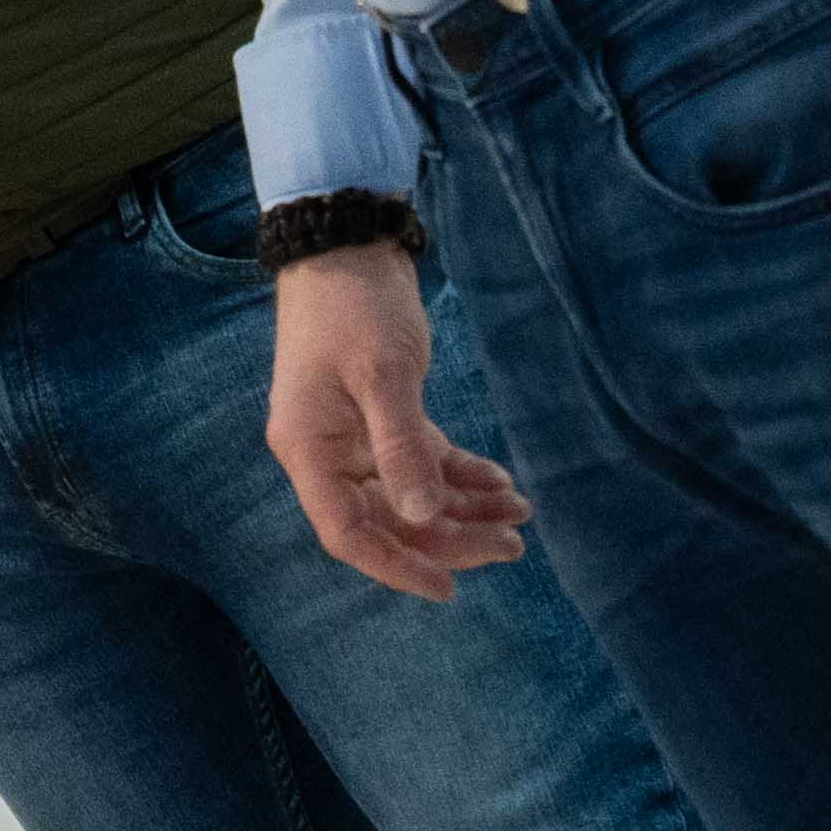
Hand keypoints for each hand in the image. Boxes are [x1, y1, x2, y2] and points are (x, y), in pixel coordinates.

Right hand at [264, 239, 534, 603]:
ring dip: (463, 508)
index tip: (451, 587)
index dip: (398, 566)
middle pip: (387, 519)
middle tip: (514, 544)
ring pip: (409, 495)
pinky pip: (421, 462)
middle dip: (451, 536)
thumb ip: (403, 447)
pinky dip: (458, 474)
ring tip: (520, 514)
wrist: (347, 243)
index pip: (349, 533)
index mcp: (310, 450)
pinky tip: (500, 480)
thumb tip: (424, 515)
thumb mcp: (384, 374)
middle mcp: (326, 453)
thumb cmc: (356, 305)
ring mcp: (352, 436)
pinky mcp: (379, 415)